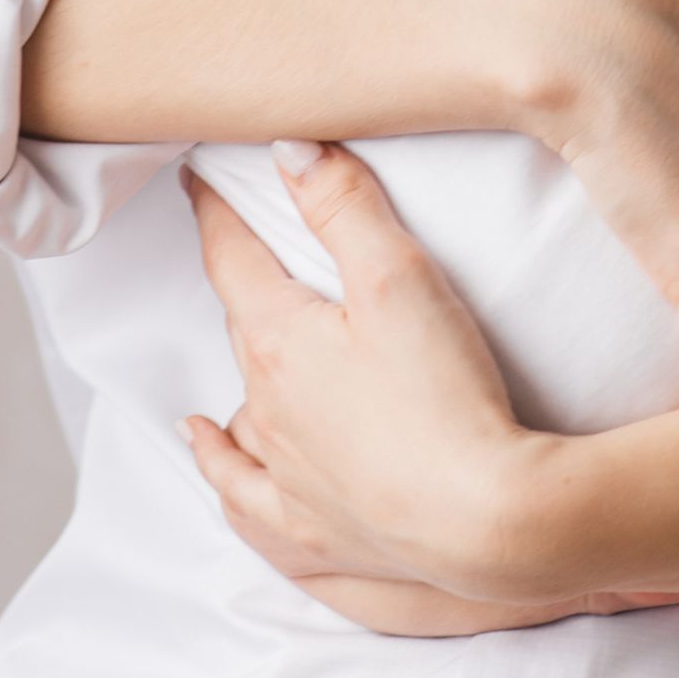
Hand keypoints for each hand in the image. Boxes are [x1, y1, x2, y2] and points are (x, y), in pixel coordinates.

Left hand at [183, 148, 678, 625]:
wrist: (479, 520)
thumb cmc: (443, 395)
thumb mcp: (398, 276)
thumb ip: (343, 205)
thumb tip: (286, 150)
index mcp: (279, 341)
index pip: (231, 259)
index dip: (216, 211)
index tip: (199, 179)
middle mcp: (266, 408)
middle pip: (241, 324)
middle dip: (241, 279)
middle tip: (245, 241)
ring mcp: (284, 474)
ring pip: (243, 404)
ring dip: (242, 363)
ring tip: (243, 330)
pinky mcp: (311, 528)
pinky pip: (243, 495)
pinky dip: (219, 464)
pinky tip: (207, 445)